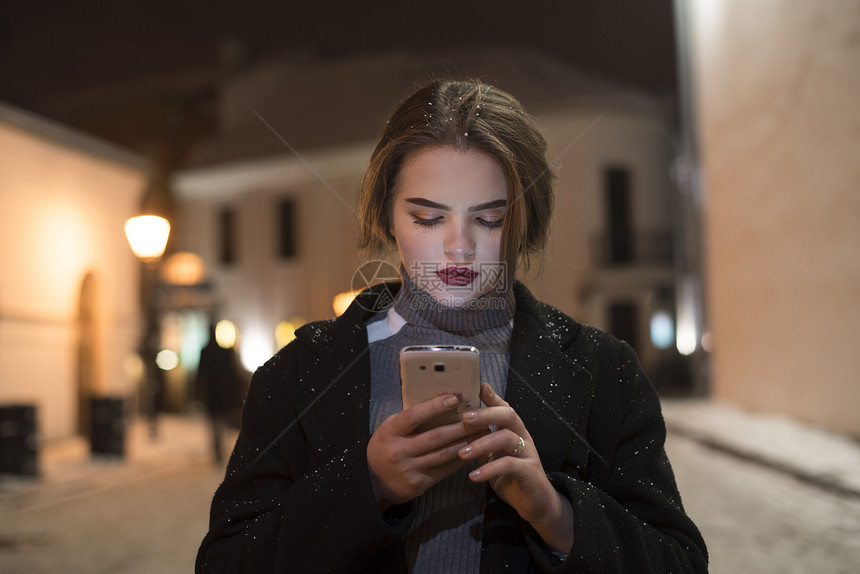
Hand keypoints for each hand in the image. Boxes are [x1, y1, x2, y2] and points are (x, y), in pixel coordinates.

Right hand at [367, 394, 487, 511]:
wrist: (373, 482)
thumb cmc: (386, 446)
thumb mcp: (390, 428)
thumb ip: (410, 417)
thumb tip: (440, 400)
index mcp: (390, 431)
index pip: (414, 415)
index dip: (435, 406)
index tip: (455, 398)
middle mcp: (398, 450)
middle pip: (435, 436)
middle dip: (460, 426)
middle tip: (480, 417)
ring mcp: (408, 469)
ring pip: (443, 454)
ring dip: (466, 443)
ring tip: (482, 433)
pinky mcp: (418, 483)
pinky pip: (444, 470)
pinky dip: (460, 459)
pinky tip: (473, 451)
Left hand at [458, 383, 573, 552]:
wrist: (537, 504)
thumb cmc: (511, 477)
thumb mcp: (493, 455)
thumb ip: (482, 440)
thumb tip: (459, 425)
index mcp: (513, 430)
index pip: (503, 407)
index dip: (491, 396)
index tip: (476, 386)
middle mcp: (523, 437)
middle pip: (508, 415)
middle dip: (485, 414)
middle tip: (464, 418)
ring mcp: (528, 453)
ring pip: (507, 438)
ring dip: (482, 444)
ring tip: (462, 453)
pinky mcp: (530, 472)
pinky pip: (510, 464)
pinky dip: (490, 469)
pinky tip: (474, 476)